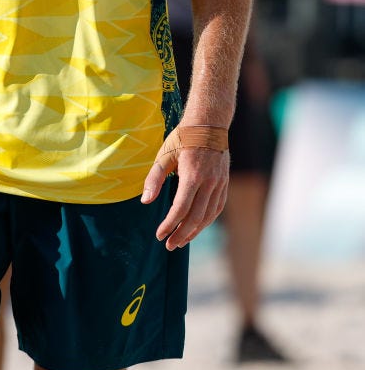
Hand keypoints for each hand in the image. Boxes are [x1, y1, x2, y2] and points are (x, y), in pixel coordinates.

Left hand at [141, 133, 229, 250]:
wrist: (209, 124)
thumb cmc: (183, 138)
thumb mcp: (164, 154)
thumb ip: (154, 178)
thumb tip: (145, 201)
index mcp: (192, 175)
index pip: (181, 208)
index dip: (169, 224)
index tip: (159, 234)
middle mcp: (209, 182)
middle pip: (196, 217)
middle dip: (181, 234)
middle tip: (169, 245)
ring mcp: (219, 183)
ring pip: (208, 216)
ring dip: (195, 231)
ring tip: (181, 241)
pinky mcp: (224, 183)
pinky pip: (217, 208)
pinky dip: (206, 221)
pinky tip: (196, 227)